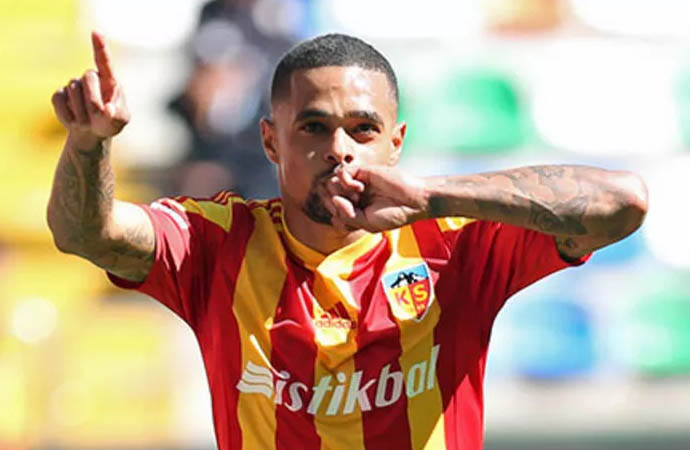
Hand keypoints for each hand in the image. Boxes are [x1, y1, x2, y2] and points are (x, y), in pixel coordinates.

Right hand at [51, 31, 129, 150]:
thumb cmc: (110, 123)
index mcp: (109, 81)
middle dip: (93, 100)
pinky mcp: (59, 94)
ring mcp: (74, 85)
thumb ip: (117, 116)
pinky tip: (75, 121)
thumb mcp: (119, 122)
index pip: (104, 61)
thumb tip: (108, 110)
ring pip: (73, 91)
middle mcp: (91, 78)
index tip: (96, 32)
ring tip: (88, 121)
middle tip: (99, 116)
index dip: (100, 46)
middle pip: (87, 79)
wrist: (92, 132)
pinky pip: (59, 101)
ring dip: (81, 111)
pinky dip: (68, 115)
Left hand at [322, 165, 428, 231]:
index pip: (332, 211)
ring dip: (340, 192)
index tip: (353, 219)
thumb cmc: (394, 214)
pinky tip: (360, 187)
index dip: (336, 215)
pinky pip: (342, 172)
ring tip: (357, 196)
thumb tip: (334, 198)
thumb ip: (347, 215)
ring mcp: (357, 183)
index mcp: (354, 211)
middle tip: (353, 206)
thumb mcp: (367, 224)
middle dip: (336, 204)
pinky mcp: (362, 171)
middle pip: (329, 197)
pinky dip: (346, 181)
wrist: (413, 201)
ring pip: (332, 184)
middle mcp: (354, 197)